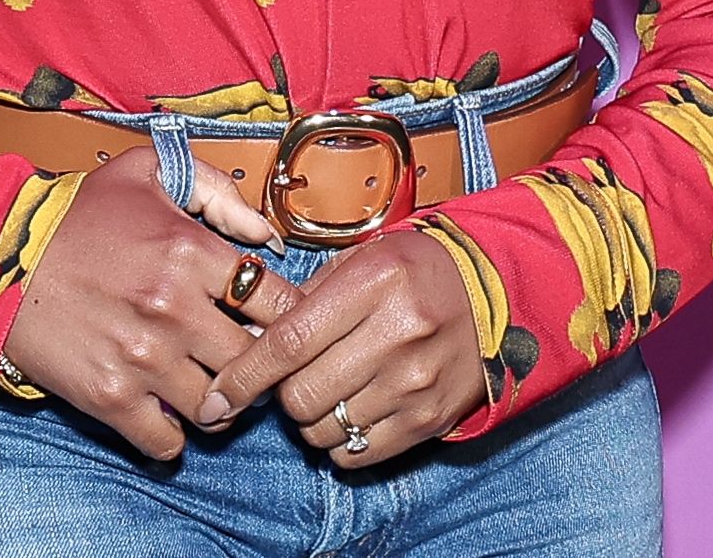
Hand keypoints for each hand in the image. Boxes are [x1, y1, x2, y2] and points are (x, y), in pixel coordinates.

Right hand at [0, 147, 301, 458]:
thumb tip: (267, 236)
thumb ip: (217, 190)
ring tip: (207, 391)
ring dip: (219, 406)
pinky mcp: (109, 397)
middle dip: (258, 367)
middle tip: (246, 364)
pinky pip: (167, 442)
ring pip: (217, 409)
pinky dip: (172, 437)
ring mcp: (142, 358)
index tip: (275, 325)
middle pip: (255, 363)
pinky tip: (165, 416)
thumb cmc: (76, 214)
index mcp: (191, 251)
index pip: (279, 303)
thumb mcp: (147, 171)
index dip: (288, 318)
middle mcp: (174, 308)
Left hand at [196, 228, 485, 468]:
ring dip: (311, 418)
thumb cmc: (415, 273)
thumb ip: (305, 299)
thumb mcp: (362, 261)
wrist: (495, 295)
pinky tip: (352, 410)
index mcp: (375, 283)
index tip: (217, 396)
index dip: (245, 375)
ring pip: (325, 429)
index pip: (289, 342)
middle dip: (283, 395)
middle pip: (302, 394)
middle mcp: (399, 333)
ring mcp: (417, 382)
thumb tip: (247, 342)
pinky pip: (357, 452)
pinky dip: (341, 440)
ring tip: (330, 390)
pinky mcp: (430, 418)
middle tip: (295, 377)